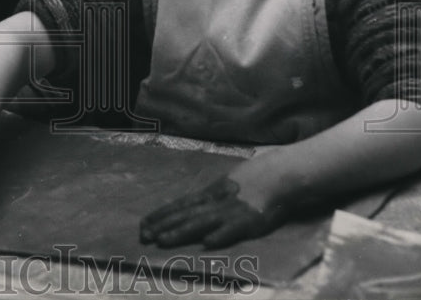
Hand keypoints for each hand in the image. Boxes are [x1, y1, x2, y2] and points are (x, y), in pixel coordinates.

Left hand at [140, 164, 288, 248]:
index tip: (143, 224)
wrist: (276, 176)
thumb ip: (208, 198)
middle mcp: (214, 202)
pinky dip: (220, 235)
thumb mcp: (224, 186)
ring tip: (163, 240)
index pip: (180, 205)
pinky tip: (207, 243)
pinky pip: (232, 229)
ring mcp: (230, 211)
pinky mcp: (248, 220)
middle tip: (144, 236)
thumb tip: (189, 207)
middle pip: (184, 214)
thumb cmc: (250, 182)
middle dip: (163, 225)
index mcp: (209, 194)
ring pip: (201, 222)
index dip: (161, 215)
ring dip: (181, 231)